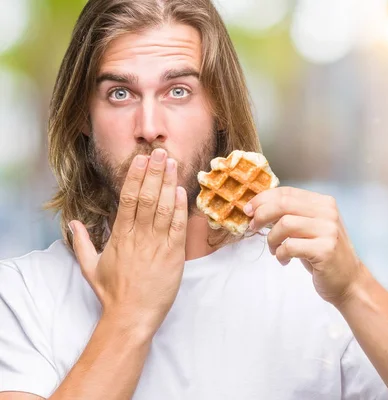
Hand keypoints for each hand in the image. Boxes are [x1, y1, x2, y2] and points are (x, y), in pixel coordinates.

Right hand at [69, 149, 187, 335]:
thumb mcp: (90, 267)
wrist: (132, 316)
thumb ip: (82, 243)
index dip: (135, 176)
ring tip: (173, 164)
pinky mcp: (173, 255)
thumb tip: (73, 223)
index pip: (128, 199)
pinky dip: (180, 208)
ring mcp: (157, 245)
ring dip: (169, 183)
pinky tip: (181, 191)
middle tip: (161, 152)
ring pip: (164, 208)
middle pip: (147, 197)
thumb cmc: (113, 293)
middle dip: (155, 172)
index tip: (141, 159)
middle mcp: (138, 236)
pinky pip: (178, 227)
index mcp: (120, 236)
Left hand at [244, 187, 365, 306]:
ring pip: (285, 224)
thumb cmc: (323, 254)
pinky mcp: (325, 249)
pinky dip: (280, 254)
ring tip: (275, 250)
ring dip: (272, 239)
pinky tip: (284, 260)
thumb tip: (258, 208)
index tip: (249, 210)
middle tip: (254, 228)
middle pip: (283, 204)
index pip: (287, 192)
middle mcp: (328, 212)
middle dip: (261, 215)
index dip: (263, 199)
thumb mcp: (309, 228)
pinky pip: (290, 246)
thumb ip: (292, 215)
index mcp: (323, 203)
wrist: (348, 280)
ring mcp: (328, 230)